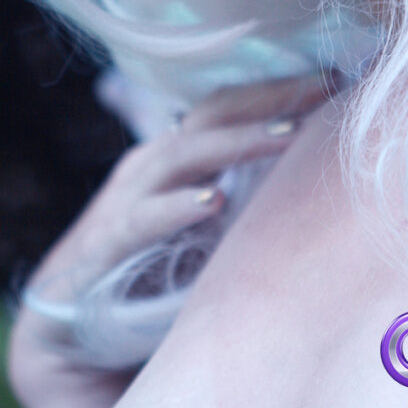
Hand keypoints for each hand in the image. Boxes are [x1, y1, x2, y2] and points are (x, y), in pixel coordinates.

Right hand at [8, 72, 330, 407]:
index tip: (335, 79)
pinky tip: (211, 203)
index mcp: (180, 153)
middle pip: (215, 112)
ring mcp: (127, 197)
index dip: (281, 89)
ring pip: (186, 153)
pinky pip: (143, 220)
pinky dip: (177, 208)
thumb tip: (317, 177)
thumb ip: (244, 197)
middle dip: (270, 99)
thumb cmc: (151, 269)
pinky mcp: (104, 242)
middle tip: (325, 89)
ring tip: (288, 135)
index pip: (233, 105)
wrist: (71, 328)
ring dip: (237, 142)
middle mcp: (154, 163)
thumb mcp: (205, 225)